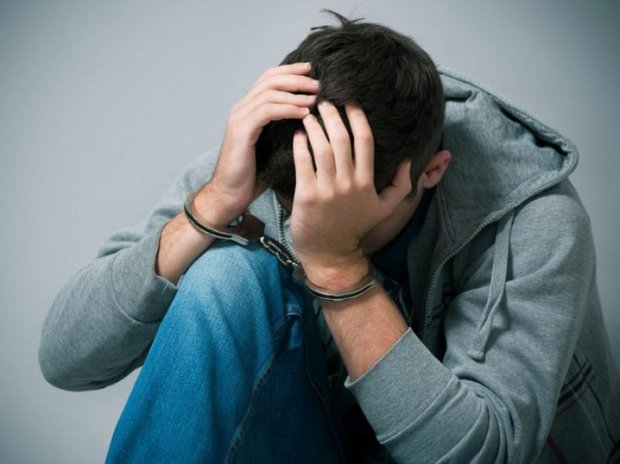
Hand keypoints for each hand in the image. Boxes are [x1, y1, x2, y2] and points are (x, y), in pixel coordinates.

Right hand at [194, 62, 318, 224]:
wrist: (230, 195)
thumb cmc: (253, 176)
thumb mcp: (273, 147)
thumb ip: (285, 130)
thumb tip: (312, 120)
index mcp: (248, 110)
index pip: (268, 79)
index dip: (290, 71)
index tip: (312, 71)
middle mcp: (241, 109)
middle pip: (269, 80)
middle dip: (296, 78)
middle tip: (318, 84)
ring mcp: (239, 119)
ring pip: (269, 93)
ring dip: (295, 93)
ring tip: (315, 98)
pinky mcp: (241, 131)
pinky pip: (267, 111)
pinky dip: (288, 109)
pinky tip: (304, 113)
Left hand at [291, 101, 411, 288]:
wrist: (330, 254)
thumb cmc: (354, 228)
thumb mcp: (384, 210)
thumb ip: (402, 186)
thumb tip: (410, 160)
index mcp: (366, 182)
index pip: (365, 140)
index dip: (357, 117)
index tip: (349, 102)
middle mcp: (348, 183)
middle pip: (341, 139)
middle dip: (332, 115)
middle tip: (324, 101)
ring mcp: (327, 189)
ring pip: (321, 148)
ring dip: (315, 126)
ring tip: (309, 114)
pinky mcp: (307, 195)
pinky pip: (302, 162)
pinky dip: (300, 145)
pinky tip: (298, 134)